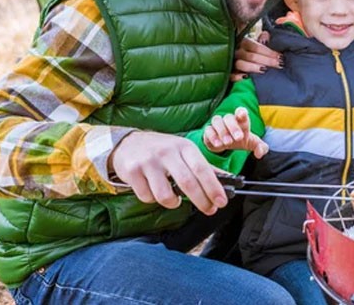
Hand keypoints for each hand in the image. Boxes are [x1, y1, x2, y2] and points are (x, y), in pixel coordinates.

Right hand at [109, 131, 227, 214]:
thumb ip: (202, 166)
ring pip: (165, 195)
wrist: (127, 142)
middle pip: (187, 183)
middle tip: (209, 209)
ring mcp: (149, 162)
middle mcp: (167, 153)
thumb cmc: (161, 149)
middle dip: (201, 200)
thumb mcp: (183, 150)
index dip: (213, 187)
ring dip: (173, 203)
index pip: (202, 169)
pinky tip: (154, 191)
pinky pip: (147, 197)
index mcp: (183, 147)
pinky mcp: (132, 172)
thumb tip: (226, 179)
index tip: (221, 201)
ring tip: (174, 199)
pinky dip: (153, 200)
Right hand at [203, 107, 268, 158]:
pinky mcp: (208, 132)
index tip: (242, 115)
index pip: (241, 111)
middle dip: (233, 127)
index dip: (241, 112)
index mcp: (240, 120)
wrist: (225, 145)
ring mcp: (217, 125)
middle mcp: (228, 120)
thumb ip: (260, 147)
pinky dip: (212, 137)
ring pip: (216, 121)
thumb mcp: (252, 144)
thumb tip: (260, 153)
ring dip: (222, 132)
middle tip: (238, 138)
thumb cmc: (239, 140)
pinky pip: (208, 130)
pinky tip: (218, 144)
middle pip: (229, 117)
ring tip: (228, 143)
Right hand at [231, 32, 281, 81]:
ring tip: (265, 70)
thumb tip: (266, 34)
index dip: (269, 52)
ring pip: (240, 64)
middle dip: (266, 60)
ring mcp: (231, 62)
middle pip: (251, 56)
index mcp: (244, 42)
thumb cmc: (251, 53)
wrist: (238, 63)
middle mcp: (237, 51)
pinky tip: (246, 77)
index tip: (280, 57)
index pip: (256, 46)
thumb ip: (262, 40)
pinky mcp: (228, 74)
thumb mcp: (257, 44)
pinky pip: (231, 75)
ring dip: (253, 67)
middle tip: (278, 65)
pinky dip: (237, 76)